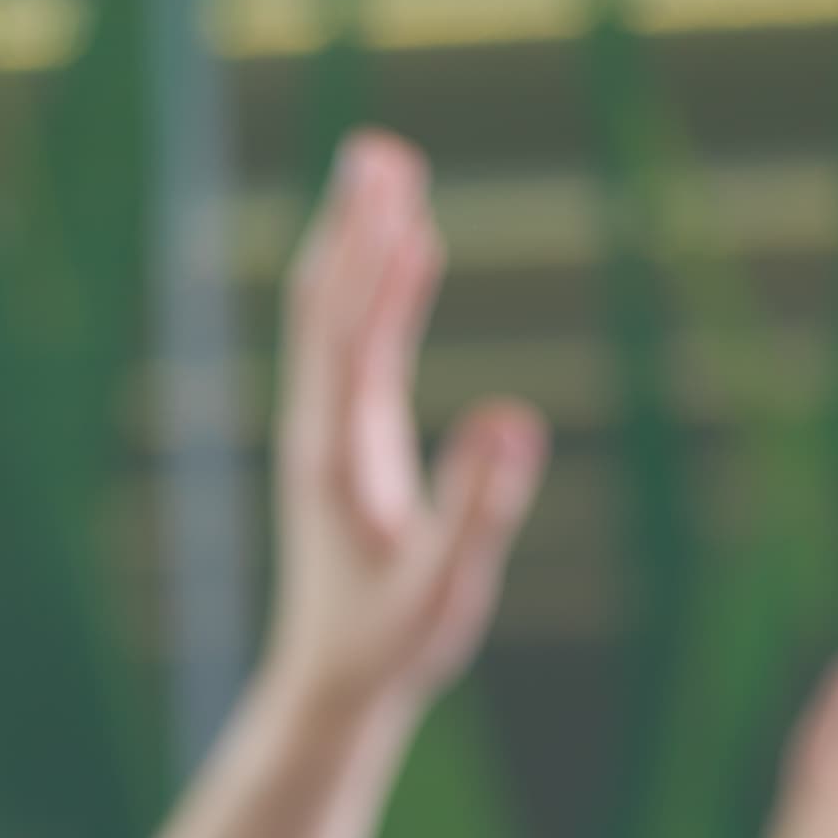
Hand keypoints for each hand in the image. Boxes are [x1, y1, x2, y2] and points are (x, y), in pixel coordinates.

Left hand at [258, 133, 548, 728]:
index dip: (369, 267)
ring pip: (337, 319)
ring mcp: (331, 435)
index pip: (347, 343)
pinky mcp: (350, 446)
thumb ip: (479, 506)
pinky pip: (361, 348)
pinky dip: (382, 290)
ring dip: (360, 243)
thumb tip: (516, 417)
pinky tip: (412, 248)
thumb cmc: (389, 646)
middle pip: (326, 309)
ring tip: (390, 164)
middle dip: (352, 229)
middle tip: (379, 148)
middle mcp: (320, 434)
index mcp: (336, 460)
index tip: (395, 196)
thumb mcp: (446, 586)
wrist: (333, 689)